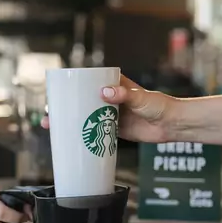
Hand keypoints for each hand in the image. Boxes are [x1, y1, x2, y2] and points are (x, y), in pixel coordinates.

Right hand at [42, 75, 177, 142]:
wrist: (173, 125)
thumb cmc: (159, 105)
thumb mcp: (140, 97)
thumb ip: (123, 94)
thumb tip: (104, 93)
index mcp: (112, 84)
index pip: (86, 82)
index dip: (69, 87)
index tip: (55, 93)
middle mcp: (108, 98)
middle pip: (80, 101)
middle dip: (63, 107)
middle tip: (48, 115)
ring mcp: (109, 113)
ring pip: (84, 116)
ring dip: (69, 122)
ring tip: (53, 128)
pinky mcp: (113, 128)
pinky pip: (94, 131)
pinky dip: (82, 135)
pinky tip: (69, 140)